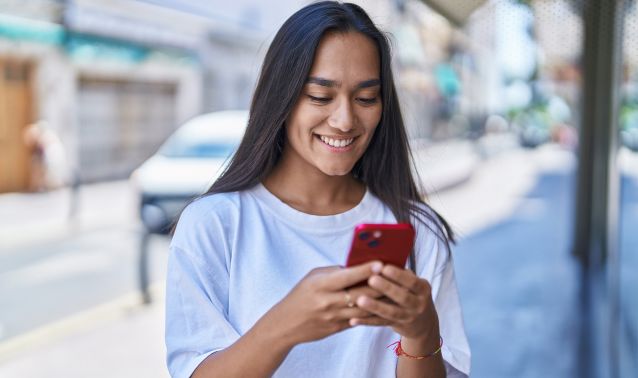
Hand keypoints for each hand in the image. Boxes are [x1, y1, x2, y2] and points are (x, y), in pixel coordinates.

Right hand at [260, 261, 384, 345]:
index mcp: (320, 285)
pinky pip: (360, 320)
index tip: (381, 263)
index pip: (347, 276)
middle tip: (395, 276)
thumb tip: (359, 266)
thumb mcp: (313, 277)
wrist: (286, 324)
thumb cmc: (301, 295)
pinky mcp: (338, 328)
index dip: (365, 269)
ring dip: (382, 300)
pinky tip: (385, 305)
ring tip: (396, 291)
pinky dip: (373, 312)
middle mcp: (328, 302)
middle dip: (380, 284)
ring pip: (365, 309)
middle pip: (361, 293)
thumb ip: (335, 272)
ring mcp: (334, 317)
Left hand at [349, 264, 438, 340]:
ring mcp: (408, 317)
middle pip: (403, 297)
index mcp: (422, 289)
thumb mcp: (413, 284)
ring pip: (390, 312)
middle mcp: (418, 304)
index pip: (412, 282)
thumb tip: (379, 259)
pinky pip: (380, 323)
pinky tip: (354, 319)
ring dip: (375, 306)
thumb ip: (400, 274)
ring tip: (360, 300)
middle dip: (387, 288)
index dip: (399, 276)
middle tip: (371, 279)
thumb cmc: (412, 293)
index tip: (385, 267)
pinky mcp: (396, 326)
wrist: (423, 322)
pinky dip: (366, 321)